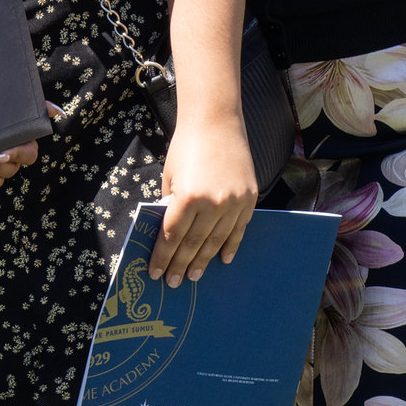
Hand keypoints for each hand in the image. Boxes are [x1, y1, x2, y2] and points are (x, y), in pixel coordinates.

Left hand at [150, 113, 255, 286]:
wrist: (216, 122)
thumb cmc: (185, 147)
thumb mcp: (170, 176)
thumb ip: (170, 205)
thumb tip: (170, 233)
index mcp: (187, 196)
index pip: (172, 235)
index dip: (163, 256)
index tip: (155, 273)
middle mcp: (212, 203)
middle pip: (194, 243)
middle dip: (181, 264)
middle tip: (173, 282)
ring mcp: (234, 202)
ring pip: (217, 240)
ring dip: (204, 261)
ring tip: (193, 276)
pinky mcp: (249, 199)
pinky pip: (238, 229)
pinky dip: (230, 246)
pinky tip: (222, 260)